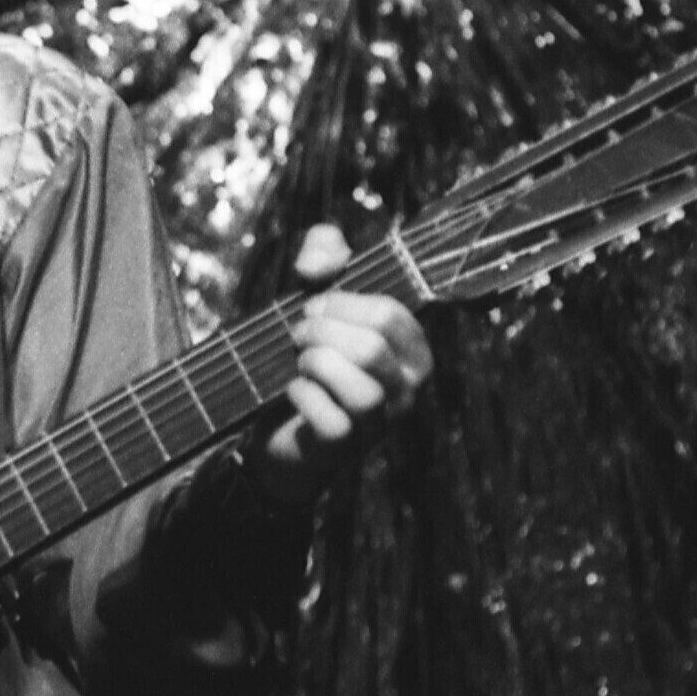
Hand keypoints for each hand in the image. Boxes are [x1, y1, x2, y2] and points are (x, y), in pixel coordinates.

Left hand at [243, 222, 432, 508]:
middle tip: (298, 334)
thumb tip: (317, 264)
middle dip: (321, 331)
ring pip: (360, 388)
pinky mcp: (346, 445)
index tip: (314, 305)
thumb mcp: (321, 287)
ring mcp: (381, 421)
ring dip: (315, 363)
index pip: (389, 314)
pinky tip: (293, 389)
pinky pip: (329, 418)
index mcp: (413, 349)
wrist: (283, 421)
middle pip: (371, 347)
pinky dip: (301, 394)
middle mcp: (408, 388)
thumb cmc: (312, 349)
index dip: (341, 302)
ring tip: (300, 360)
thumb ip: (324, 249)